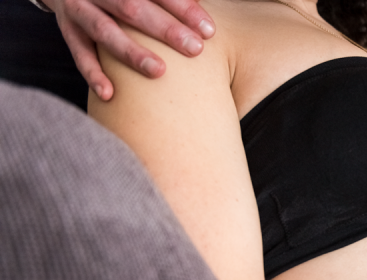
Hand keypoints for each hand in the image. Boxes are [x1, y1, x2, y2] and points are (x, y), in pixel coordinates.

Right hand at [44, 0, 215, 99]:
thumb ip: (166, 2)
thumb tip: (204, 19)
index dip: (184, 9)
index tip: (209, 30)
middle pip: (132, 8)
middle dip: (165, 29)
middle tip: (195, 49)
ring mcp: (80, 9)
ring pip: (105, 31)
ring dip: (132, 53)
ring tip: (159, 72)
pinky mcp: (68, 30)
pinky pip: (80, 54)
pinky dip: (93, 74)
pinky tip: (110, 94)